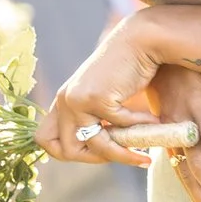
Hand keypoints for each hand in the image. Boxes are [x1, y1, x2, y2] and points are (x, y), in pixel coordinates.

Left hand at [37, 15, 164, 167]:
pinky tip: (155, 121)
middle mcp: (64, 101)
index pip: (45, 140)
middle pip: (66, 151)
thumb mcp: (102, 96)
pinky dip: (141, 127)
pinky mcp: (98, 99)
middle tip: (120, 156)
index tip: (96, 151)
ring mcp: (78, 100)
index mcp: (62, 101)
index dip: (69, 152)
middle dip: (95, 160)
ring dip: (123, 155)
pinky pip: (121, 127)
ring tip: (144, 158)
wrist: (140, 41)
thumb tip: (99, 153)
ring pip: (96, 146)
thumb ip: (94, 119)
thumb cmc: (126, 69)